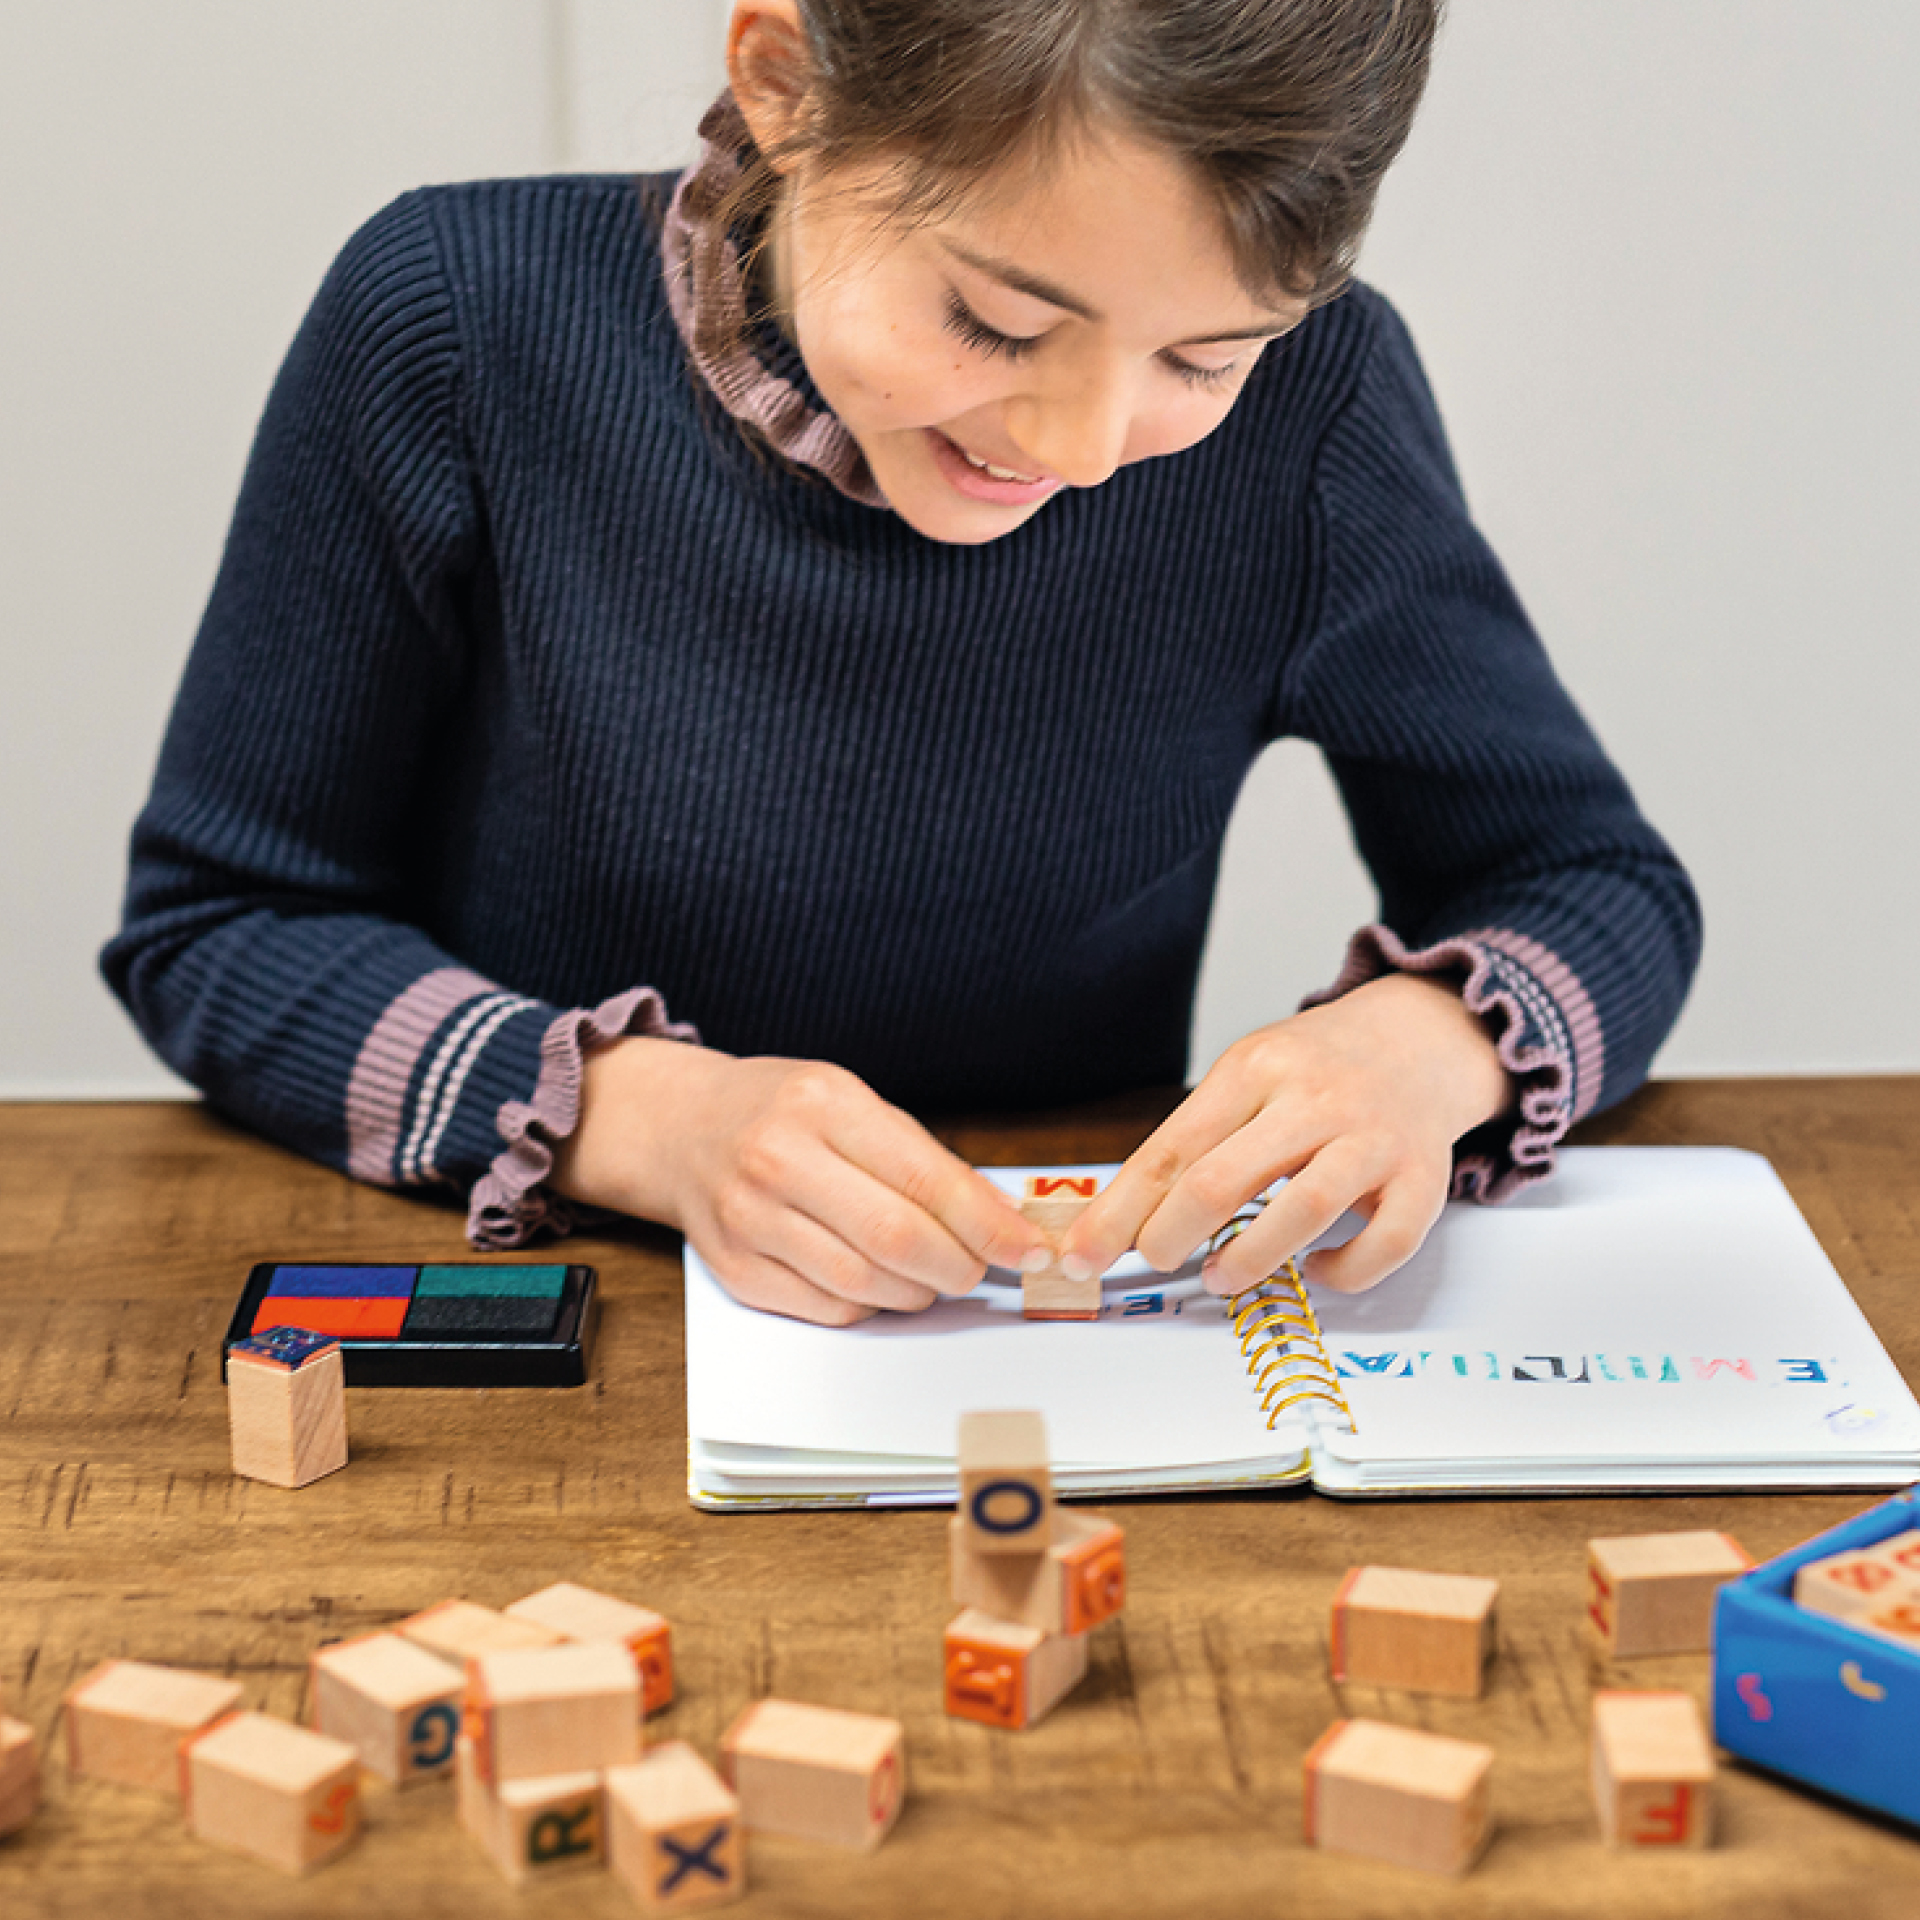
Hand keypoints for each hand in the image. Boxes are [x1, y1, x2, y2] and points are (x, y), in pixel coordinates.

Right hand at [549, 1038, 1048, 1324]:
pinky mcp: (737, 1270)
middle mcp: (778, 1160)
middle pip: (895, 1238)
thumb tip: (1002, 1218)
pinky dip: (871, 1306)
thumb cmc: (782, 1112)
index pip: (924, 1178)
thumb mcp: (852, 1102)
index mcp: (822, 1104)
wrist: (683, 1130)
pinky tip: (881, 1282)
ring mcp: (750, 1219)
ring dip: (918, 1291)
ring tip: (934, 1275)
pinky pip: (827, 1308)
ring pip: (863, 1284)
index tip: (1028, 1247)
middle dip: (960, 1265)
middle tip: (984, 1269)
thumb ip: (922, 1157)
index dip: (988, 1224)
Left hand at [1059, 974, 1512, 1297]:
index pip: (1171, 1149)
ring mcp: (1373, 1138)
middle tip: (1155, 1260)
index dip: (1119, 1212)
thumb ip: (1196, 1138)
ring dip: (1248, 1259)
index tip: (1083, 1253)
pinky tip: (1318, 1271)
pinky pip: (1385, 1241)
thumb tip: (1120, 1219)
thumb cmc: (1316, 1068)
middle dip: (1168, 1236)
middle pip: (1221, 1180)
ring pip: (1303, 1211)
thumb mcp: (1247, 1074)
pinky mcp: (1423, 1177)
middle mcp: (1315, 1098)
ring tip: (1219, 1277)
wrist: (1418, 1038)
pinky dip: (1345, 1271)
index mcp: (1255, 1068)